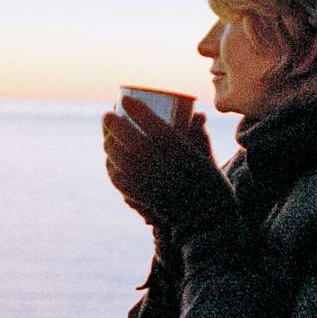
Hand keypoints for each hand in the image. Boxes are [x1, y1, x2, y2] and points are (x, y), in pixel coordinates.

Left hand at [102, 98, 235, 241]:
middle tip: (109, 116)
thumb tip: (198, 115)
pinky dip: (111, 166)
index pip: (140, 113)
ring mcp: (139, 174)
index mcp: (169, 140)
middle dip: (109, 120)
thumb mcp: (204, 154)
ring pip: (112, 152)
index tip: (124, 100)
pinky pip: (115, 174)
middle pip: (119, 129)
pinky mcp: (134, 192)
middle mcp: (150, 154)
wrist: (205, 217)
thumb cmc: (209, 183)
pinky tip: (111, 162)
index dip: (128, 104)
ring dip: (107, 141)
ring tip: (108, 138)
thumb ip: (198, 134)